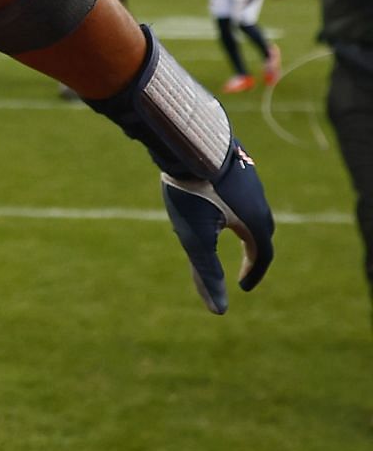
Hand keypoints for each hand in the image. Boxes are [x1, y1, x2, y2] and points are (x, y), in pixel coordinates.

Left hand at [158, 139, 273, 313]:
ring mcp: (248, 176)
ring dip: (240, 223)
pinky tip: (210, 195)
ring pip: (248, 206)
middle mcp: (258, 198)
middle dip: (252, 250)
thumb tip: (218, 311)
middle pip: (260, 230)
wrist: (189, 139)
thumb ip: (207, 273)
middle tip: (241, 264)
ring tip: (221, 230)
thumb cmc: (193, 191)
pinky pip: (236, 187)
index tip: (242, 286)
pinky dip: (229, 200)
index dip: (253, 272)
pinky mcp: (233, 159)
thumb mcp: (195, 237)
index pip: (261, 254)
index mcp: (255, 220)